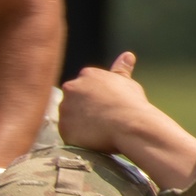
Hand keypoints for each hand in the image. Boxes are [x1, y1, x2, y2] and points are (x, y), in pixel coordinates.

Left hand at [58, 52, 195, 190]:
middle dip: (82, 110)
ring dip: (79, 124)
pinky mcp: (64, 129)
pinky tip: (93, 140)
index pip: (83, 87)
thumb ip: (121, 70)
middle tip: (100, 120)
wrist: (130, 124)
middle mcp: (71, 89)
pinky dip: (78, 139)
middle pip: (72, 101)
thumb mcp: (127, 83)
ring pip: (68, 118)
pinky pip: (68, 135)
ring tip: (98, 131)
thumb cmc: (132, 103)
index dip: (94, 100)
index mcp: (86, 75)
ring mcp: (66, 109)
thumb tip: (127, 55)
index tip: (105, 108)